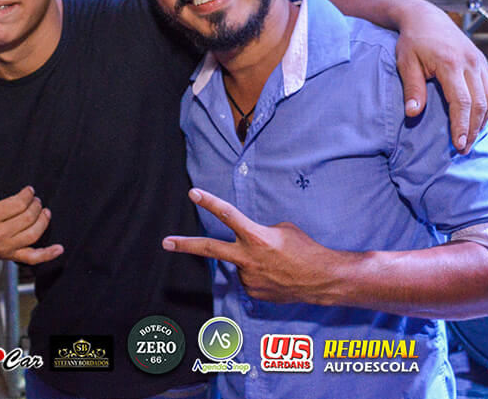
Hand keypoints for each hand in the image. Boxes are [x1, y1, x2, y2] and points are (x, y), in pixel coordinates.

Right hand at [0, 155, 63, 264]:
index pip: (17, 204)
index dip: (27, 195)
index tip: (30, 191)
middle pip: (27, 218)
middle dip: (36, 206)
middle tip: (37, 201)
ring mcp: (5, 248)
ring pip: (33, 235)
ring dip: (43, 222)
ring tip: (45, 212)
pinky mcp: (12, 257)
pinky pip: (33, 258)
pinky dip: (47, 254)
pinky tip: (59, 248)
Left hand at [162, 189, 344, 304]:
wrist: (322, 279)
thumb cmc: (305, 249)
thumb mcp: (283, 230)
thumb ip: (258, 232)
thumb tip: (247, 241)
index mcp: (256, 236)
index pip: (228, 215)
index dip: (209, 202)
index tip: (193, 193)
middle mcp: (247, 258)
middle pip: (209, 249)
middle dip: (185, 244)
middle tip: (166, 242)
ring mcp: (248, 278)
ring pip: (240, 264)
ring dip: (252, 261)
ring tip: (277, 263)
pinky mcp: (253, 293)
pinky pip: (249, 279)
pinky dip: (259, 275)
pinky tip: (276, 275)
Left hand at [395, 3, 487, 152]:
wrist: (426, 17)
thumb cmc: (413, 41)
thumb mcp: (406, 63)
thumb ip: (412, 89)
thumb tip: (412, 114)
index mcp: (451, 63)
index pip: (462, 101)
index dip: (461, 126)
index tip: (457, 144)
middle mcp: (470, 63)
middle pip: (480, 103)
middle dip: (473, 129)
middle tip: (463, 148)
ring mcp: (479, 62)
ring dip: (482, 121)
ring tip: (470, 138)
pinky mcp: (482, 62)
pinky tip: (477, 120)